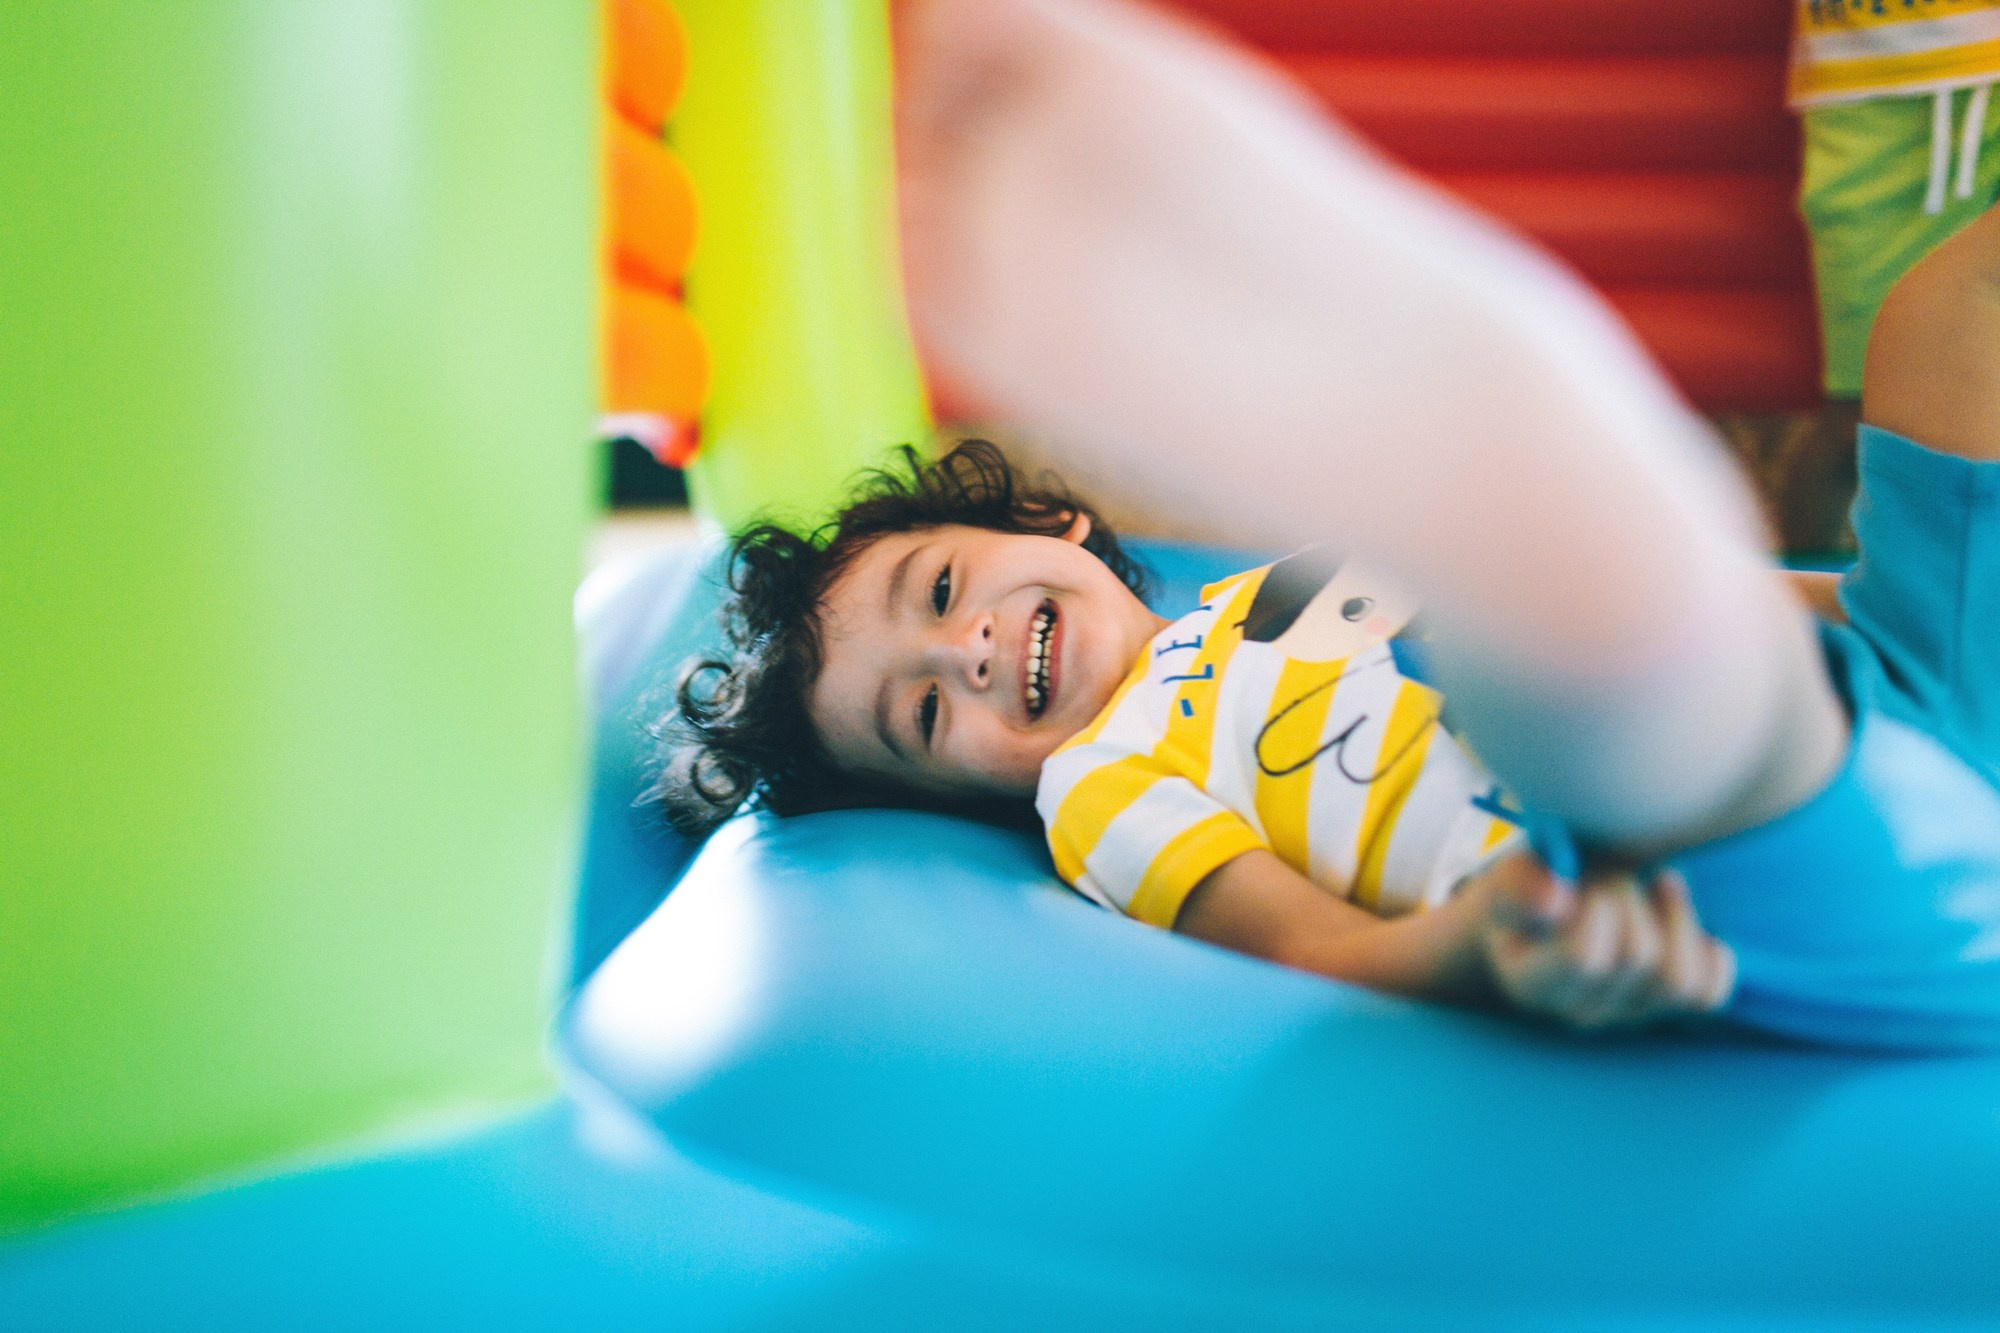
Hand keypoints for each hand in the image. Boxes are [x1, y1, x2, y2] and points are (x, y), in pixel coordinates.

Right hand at [1472, 851, 1734, 1031]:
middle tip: (1613, 872)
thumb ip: (1520, 883)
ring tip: (1657, 883)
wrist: (1553, 904)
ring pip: (1679, 980)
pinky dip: (1710, 954)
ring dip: (1677, 918)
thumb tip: (1556, 901)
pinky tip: (1681, 918)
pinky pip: (1709, 993)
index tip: (1584, 879)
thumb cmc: (1532, 886)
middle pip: (1638, 957)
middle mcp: (1580, 1009)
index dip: (1599, 909)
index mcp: (1533, 981)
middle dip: (1633, 899)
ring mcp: (1628, 1013)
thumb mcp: (1512, 876)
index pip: (1584, 958)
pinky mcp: (1667, 1007)